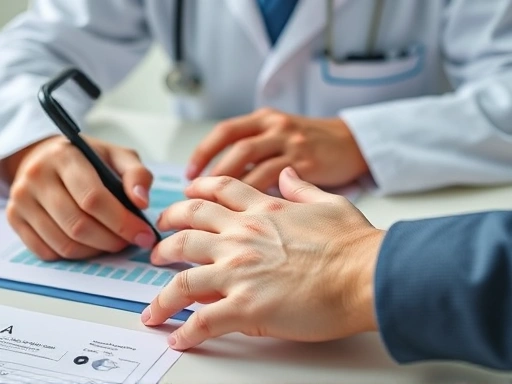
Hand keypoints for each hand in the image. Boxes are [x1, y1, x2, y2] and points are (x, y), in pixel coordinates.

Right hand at [5, 135, 156, 259]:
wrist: (47, 157)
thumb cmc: (89, 159)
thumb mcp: (118, 156)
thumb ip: (137, 175)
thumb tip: (141, 202)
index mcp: (65, 157)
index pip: (93, 198)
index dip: (123, 222)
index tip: (144, 234)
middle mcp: (37, 177)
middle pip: (79, 225)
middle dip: (112, 240)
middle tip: (131, 240)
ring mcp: (22, 200)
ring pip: (64, 243)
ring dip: (96, 250)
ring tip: (114, 242)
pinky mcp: (15, 218)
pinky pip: (48, 251)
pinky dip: (75, 255)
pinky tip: (92, 245)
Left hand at [142, 167, 382, 349]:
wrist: (365, 273)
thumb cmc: (353, 243)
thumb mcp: (328, 203)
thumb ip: (302, 187)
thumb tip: (287, 174)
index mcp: (262, 210)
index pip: (217, 192)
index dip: (194, 193)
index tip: (183, 199)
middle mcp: (242, 235)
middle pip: (187, 228)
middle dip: (165, 234)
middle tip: (157, 247)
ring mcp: (239, 271)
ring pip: (182, 277)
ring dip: (162, 293)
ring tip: (153, 305)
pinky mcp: (246, 306)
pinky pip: (202, 321)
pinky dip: (185, 331)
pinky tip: (179, 338)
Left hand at [187, 108, 368, 191]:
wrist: (355, 145)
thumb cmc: (315, 148)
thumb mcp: (284, 138)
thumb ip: (258, 154)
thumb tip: (227, 183)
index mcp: (266, 120)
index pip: (226, 131)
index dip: (203, 152)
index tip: (188, 175)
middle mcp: (277, 128)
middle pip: (235, 147)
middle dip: (210, 172)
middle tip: (192, 197)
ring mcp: (292, 144)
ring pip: (251, 161)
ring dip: (226, 185)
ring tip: (210, 207)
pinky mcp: (307, 163)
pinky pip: (274, 178)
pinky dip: (255, 194)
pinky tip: (243, 212)